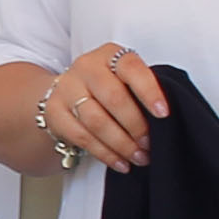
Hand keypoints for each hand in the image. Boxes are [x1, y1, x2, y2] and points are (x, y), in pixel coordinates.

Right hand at [38, 41, 165, 172]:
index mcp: (109, 55)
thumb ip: (140, 90)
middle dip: (136, 126)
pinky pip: (82, 138)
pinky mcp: (54, 112)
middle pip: (114, 99)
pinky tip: (121, 162)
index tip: (163, 113)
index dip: (149, 91)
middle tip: (150, 144)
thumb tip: (163, 121)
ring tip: (139, 157)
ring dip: (122, 145)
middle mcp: (86, 68)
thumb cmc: (106, 87)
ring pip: (97, 122)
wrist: (65, 92)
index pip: (131, 68)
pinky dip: (105, 154)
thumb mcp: (123, 78)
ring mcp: (67, 89)